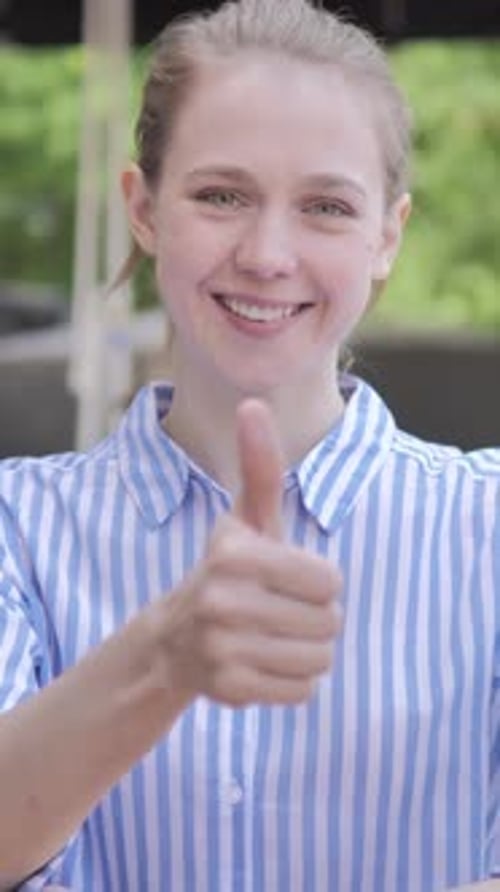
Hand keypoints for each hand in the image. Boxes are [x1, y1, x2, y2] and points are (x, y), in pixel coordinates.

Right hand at [157, 398, 342, 707]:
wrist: (175, 640)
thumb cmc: (229, 570)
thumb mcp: (246, 520)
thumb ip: (260, 466)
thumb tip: (253, 404)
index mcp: (234, 555)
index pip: (330, 580)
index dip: (318, 581)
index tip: (287, 579)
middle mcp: (223, 601)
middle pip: (329, 622)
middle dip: (315, 618)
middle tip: (279, 612)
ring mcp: (222, 649)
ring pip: (320, 659)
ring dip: (307, 650)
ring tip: (273, 637)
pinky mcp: (229, 690)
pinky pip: (304, 692)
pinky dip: (293, 681)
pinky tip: (263, 663)